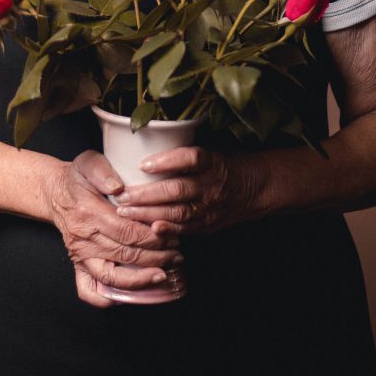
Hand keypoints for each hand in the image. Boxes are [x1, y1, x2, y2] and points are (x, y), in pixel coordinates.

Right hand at [49, 150, 182, 306]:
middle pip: (125, 255)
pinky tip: (130, 293)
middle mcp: (83, 239)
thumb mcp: (89, 162)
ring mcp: (79, 255)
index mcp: (88, 213)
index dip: (152, 237)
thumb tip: (118, 187)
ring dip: (140, 280)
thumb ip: (102, 171)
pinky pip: (88, 290)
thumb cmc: (79, 178)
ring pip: (111, 277)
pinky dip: (107, 298)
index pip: (126, 231)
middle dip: (155, 257)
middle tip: (177, 254)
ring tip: (163, 275)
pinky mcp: (77, 265)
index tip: (170, 235)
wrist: (56, 191)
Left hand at [114, 146, 255, 236]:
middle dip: (146, 195)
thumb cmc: (220, 166)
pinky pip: (185, 229)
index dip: (166, 161)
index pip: (190, 159)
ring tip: (126, 211)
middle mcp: (211, 185)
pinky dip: (167, 229)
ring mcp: (210, 207)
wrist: (252, 189)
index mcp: (211, 162)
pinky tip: (149, 228)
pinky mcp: (208, 224)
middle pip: (177, 189)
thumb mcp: (208, 152)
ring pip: (177, 212)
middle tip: (123, 195)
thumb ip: (182, 154)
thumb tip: (142, 146)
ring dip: (149, 213)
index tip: (142, 164)